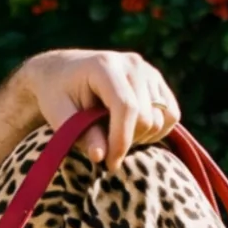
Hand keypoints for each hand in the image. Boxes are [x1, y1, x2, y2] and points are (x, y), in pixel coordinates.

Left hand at [19, 48, 181, 174]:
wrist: (62, 72)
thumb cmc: (56, 95)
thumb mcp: (58, 115)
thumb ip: (80, 134)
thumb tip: (101, 156)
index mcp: (104, 66)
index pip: (126, 107)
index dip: (121, 140)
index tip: (109, 164)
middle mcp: (131, 63)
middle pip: (146, 116)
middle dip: (127, 141)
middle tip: (104, 150)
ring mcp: (148, 70)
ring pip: (163, 117)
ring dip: (142, 137)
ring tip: (114, 137)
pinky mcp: (157, 81)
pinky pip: (171, 114)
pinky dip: (156, 131)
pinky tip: (131, 132)